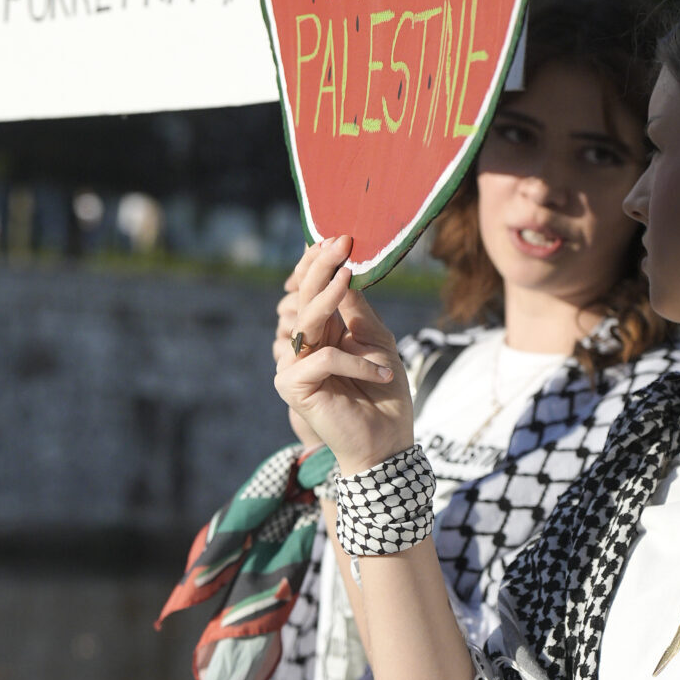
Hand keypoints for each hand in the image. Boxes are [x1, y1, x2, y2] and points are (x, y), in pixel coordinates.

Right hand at [273, 236, 412, 475]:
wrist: (387, 443)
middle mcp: (303, 345)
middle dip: (320, 266)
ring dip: (330, 296)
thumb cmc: (386, 394)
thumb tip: (345, 268)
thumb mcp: (377, 341)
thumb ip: (356, 309)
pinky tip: (380, 374)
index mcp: (322, 331)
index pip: (312, 290)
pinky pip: (321, 359)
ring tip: (348, 277)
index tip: (338, 236)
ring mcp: (293, 365)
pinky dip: (354, 363)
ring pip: (307, 321)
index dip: (319, 263)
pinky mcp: (292, 386)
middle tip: (339, 241)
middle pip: (305, 298)